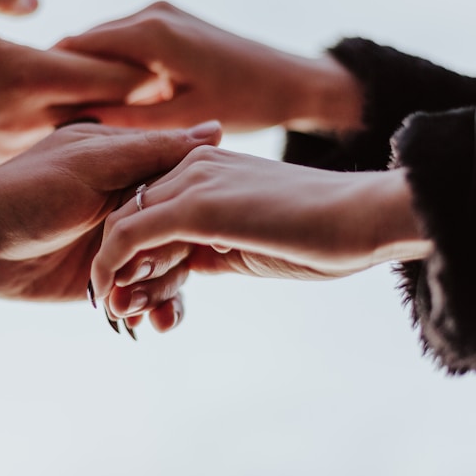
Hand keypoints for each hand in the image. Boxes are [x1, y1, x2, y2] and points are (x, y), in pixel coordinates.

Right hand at [0, 0, 155, 168]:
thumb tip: (36, 0)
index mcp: (29, 75)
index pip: (107, 74)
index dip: (140, 71)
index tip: (167, 69)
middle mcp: (32, 114)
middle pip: (103, 107)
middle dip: (135, 99)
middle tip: (166, 92)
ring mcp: (18, 139)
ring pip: (79, 126)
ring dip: (106, 115)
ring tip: (132, 105)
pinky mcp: (1, 151)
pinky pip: (48, 137)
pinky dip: (69, 126)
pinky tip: (77, 119)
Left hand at [0, 121, 221, 329]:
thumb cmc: (28, 191)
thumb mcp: (91, 162)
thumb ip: (152, 151)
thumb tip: (218, 129)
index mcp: (139, 168)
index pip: (191, 188)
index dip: (196, 213)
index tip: (194, 237)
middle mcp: (140, 207)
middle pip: (187, 236)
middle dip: (172, 263)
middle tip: (139, 275)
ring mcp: (129, 245)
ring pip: (175, 271)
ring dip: (161, 292)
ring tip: (131, 308)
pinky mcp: (116, 278)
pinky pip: (151, 296)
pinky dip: (156, 311)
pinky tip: (148, 323)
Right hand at [56, 1, 363, 132]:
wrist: (292, 82)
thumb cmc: (246, 102)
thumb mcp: (183, 119)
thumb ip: (128, 120)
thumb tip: (77, 120)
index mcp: (151, 33)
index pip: (77, 47)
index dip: (52, 77)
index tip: (36, 109)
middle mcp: (152, 13)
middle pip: (89, 42)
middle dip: (70, 75)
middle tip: (52, 115)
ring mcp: (164, 13)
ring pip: (108, 43)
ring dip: (93, 72)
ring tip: (79, 111)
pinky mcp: (174, 22)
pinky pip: (129, 44)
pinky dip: (116, 68)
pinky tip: (116, 98)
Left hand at [92, 146, 431, 310]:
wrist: (363, 216)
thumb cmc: (319, 233)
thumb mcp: (251, 239)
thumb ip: (213, 245)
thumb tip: (188, 265)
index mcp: (206, 168)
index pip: (151, 208)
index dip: (137, 251)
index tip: (135, 291)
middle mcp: (193, 165)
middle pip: (130, 214)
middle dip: (118, 263)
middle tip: (116, 306)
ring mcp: (193, 182)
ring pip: (124, 225)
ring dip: (112, 271)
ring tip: (115, 310)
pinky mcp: (196, 206)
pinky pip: (132, 236)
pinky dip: (112, 266)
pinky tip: (112, 296)